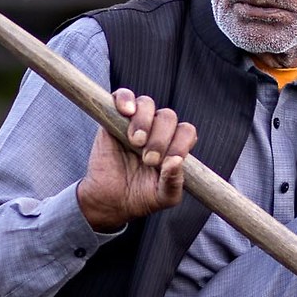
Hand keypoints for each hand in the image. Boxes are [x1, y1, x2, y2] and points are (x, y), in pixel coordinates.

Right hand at [74, 87, 197, 231]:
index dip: (181, 143)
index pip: (186, 131)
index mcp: (173, 145)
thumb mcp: (163, 197)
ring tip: (136, 142)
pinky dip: (125, 99)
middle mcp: (157, 130)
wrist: (109, 201)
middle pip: (168, 117)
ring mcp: (135, 122)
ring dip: (144, 122)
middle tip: (148, 160)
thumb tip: (177, 162)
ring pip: (147, 104)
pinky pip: (122, 95)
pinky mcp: (113, 118)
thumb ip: (174, 182)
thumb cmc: (140, 197)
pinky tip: (126, 112)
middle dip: (160, 139)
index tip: (169, 161)